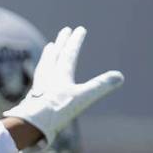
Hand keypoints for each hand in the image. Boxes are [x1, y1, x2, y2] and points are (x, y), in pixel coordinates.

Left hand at [3, 26, 123, 145]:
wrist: (31, 123)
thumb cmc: (57, 109)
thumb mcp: (83, 97)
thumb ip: (101, 86)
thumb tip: (120, 76)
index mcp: (61, 74)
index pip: (69, 53)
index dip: (75, 41)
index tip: (79, 29)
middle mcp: (49, 76)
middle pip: (55, 55)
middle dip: (62, 42)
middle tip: (65, 30)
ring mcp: (40, 85)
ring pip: (45, 64)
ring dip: (49, 54)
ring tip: (50, 47)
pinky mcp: (34, 96)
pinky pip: (39, 78)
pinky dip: (42, 71)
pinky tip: (41, 75)